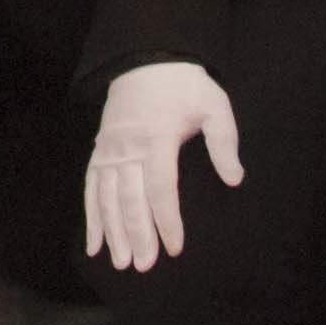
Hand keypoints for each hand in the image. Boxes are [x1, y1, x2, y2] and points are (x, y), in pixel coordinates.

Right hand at [81, 60, 243, 273]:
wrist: (146, 58)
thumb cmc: (184, 86)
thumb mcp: (214, 105)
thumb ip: (224, 142)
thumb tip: (235, 179)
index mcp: (158, 137)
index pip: (161, 188)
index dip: (167, 220)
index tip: (175, 247)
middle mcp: (128, 147)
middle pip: (131, 199)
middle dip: (138, 234)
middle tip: (144, 266)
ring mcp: (110, 150)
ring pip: (107, 198)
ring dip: (113, 232)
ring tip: (121, 261)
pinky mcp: (99, 151)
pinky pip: (91, 188)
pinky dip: (90, 217)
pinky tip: (94, 243)